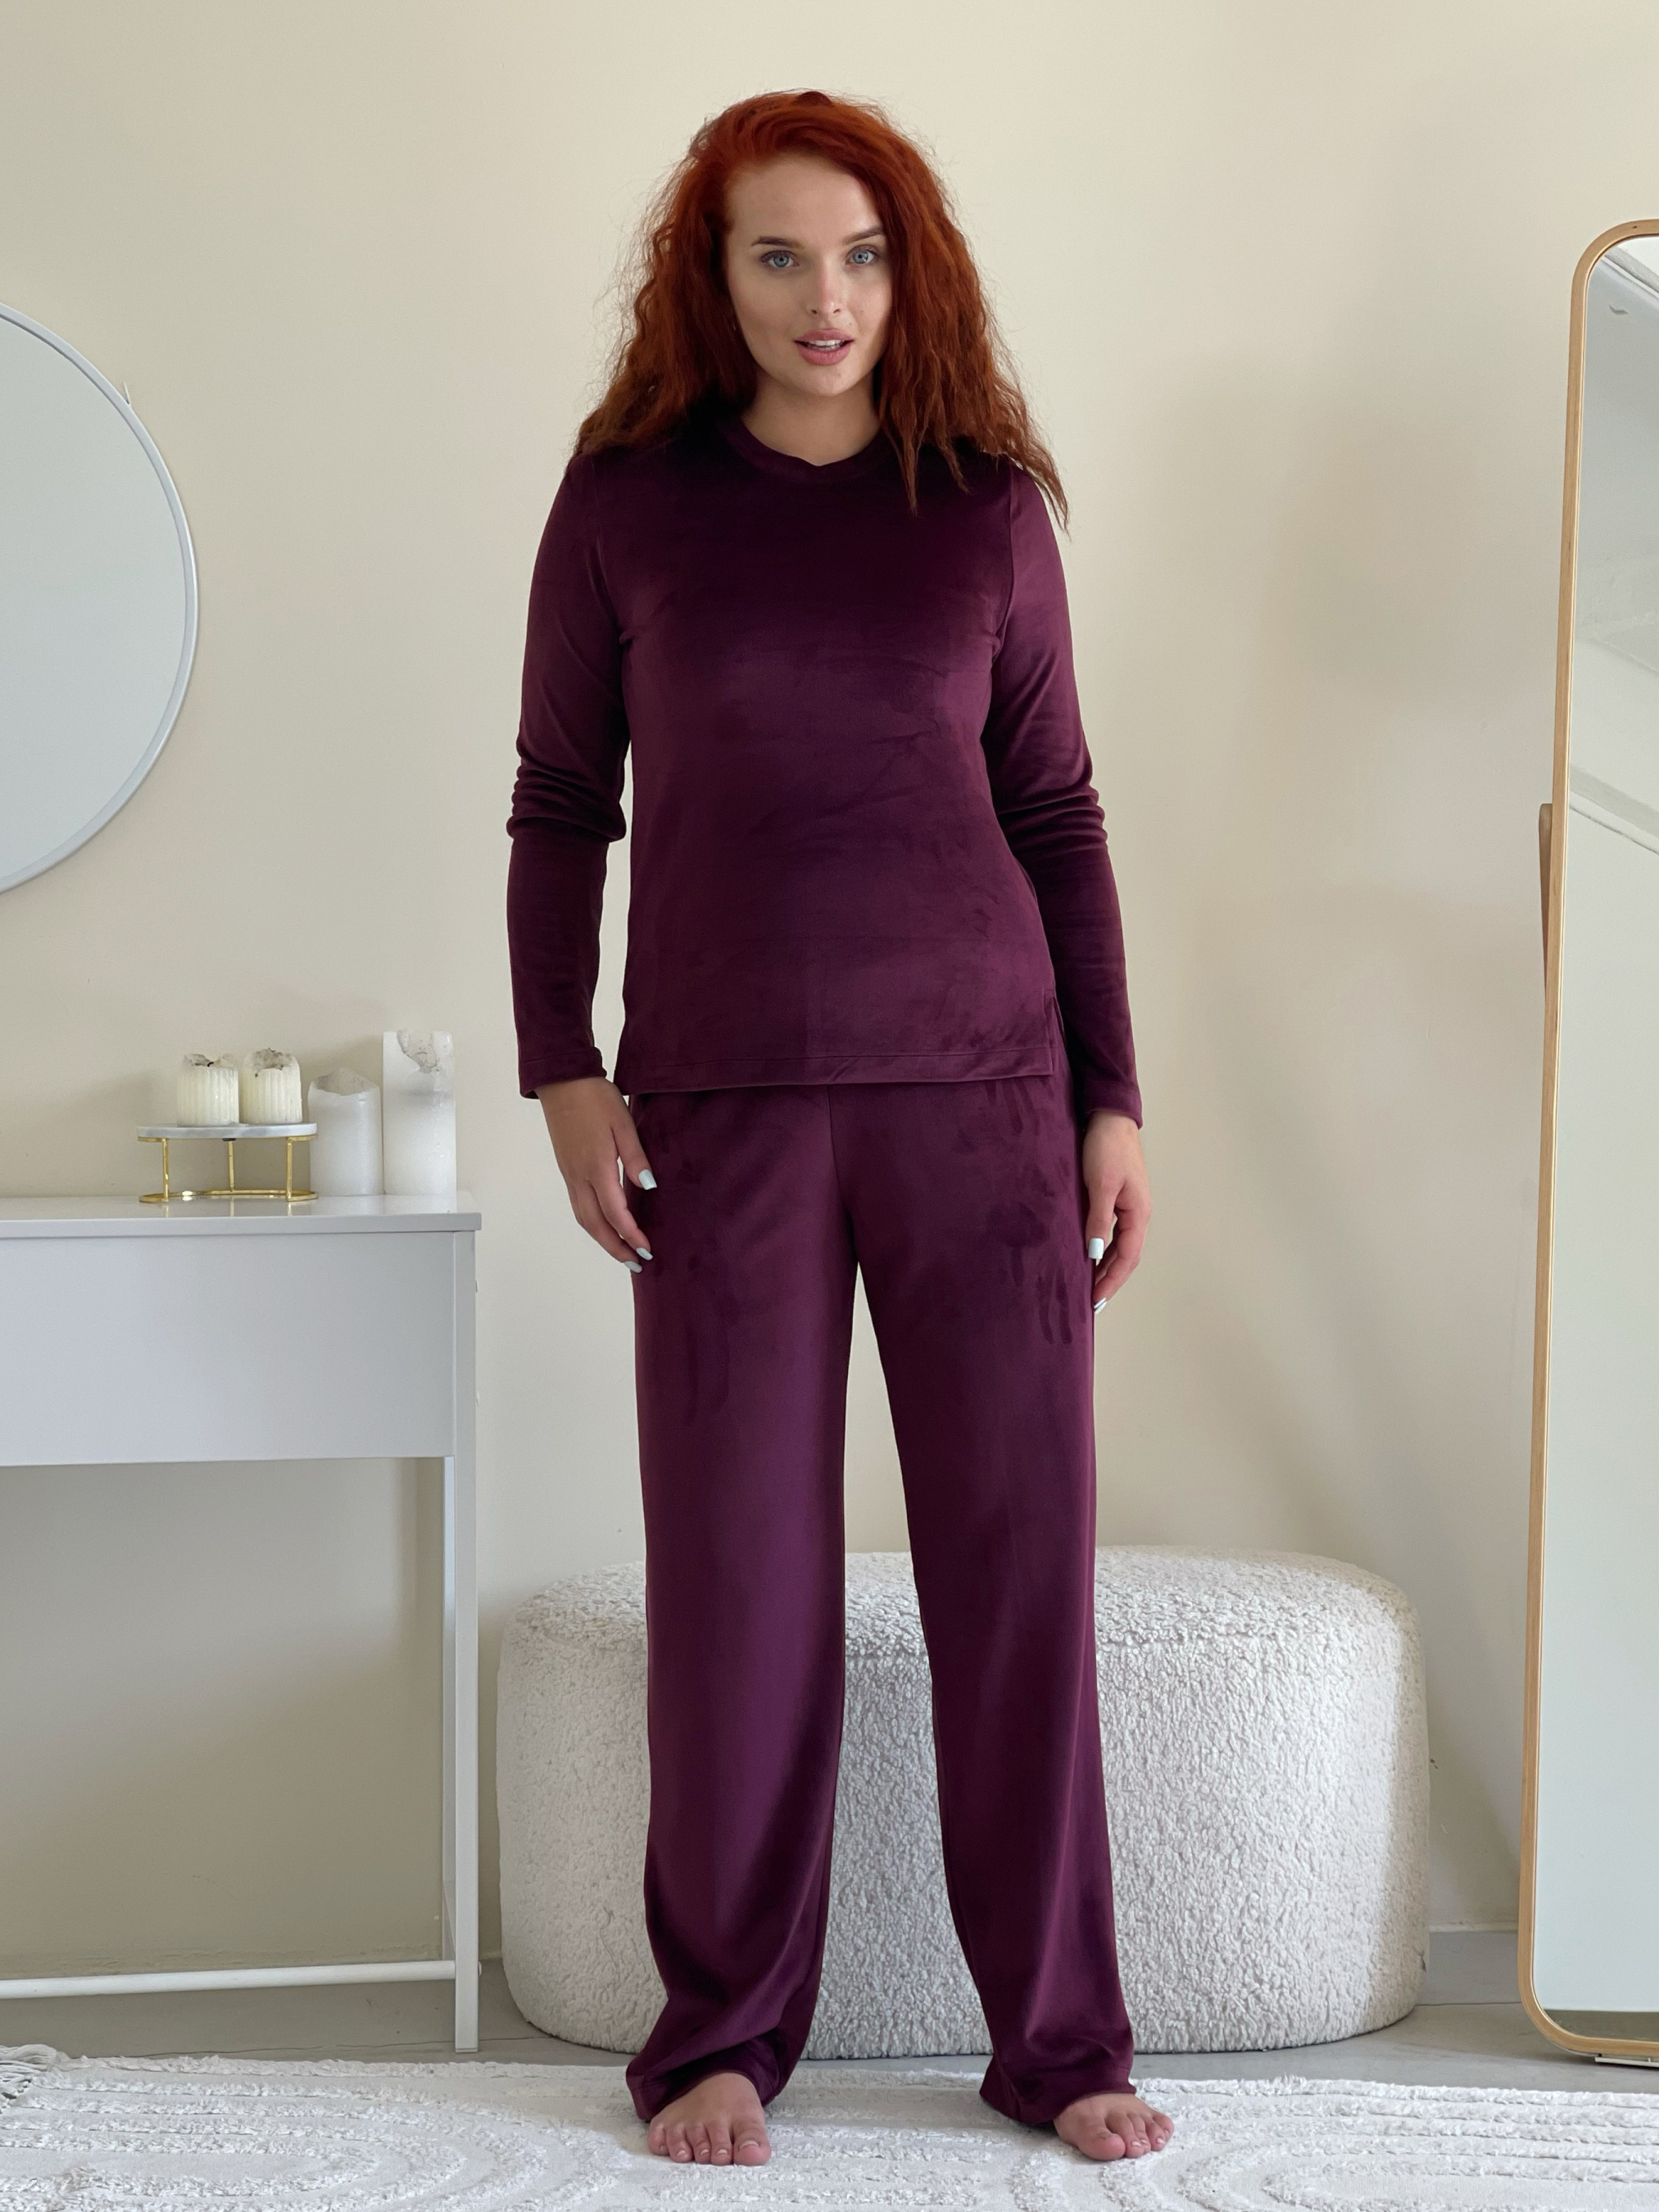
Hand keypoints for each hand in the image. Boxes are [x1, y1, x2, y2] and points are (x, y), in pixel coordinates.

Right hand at [537, 1075, 654, 1270]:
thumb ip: (636, 1157)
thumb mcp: (624, 1123)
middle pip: (595, 1225)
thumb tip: (648, 1188)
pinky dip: (592, 1224)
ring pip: (583, 1219)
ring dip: (602, 1240)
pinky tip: (605, 1227)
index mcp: (597, 1167)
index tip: (648, 1249)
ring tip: (622, 1252)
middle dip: (615, 1248)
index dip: (632, 1235)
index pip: (616, 1213)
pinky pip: (578, 1207)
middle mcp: (579, 1177)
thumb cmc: (595, 1099)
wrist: (561, 1082)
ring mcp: (570, 1175)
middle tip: (636, 1263)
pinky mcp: (567, 1170)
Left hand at [1082, 1111, 1149, 1307]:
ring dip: (1106, 1266)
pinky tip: (1089, 1255)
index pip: (1127, 1258)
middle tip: (1090, 1302)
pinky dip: (1102, 1248)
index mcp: (1138, 1213)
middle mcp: (1137, 1213)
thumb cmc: (1106, 1147)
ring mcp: (1128, 1206)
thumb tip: (1094, 1254)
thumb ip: (1099, 1220)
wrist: (1109, 1117)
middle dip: (1109, 1280)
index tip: (1094, 1300)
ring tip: (1089, 1286)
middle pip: (1126, 1257)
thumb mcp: (1100, 1185)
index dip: (1111, 1281)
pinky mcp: (1117, 1198)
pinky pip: (1112, 1232)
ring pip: (1119, 1246)